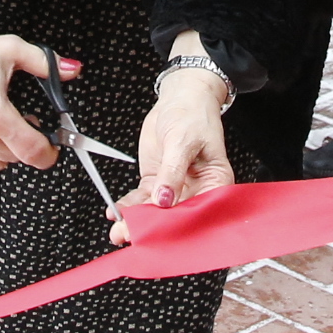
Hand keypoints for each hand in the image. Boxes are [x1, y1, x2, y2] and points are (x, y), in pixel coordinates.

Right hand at [0, 34, 67, 169]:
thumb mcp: (11, 50)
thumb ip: (45, 63)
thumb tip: (72, 69)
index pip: (32, 151)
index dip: (50, 153)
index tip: (55, 146)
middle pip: (18, 158)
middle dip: (30, 145)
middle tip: (31, 124)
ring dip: (10, 148)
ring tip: (8, 125)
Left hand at [114, 69, 235, 237]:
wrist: (180, 98)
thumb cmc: (193, 115)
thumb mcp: (182, 141)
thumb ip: (172, 172)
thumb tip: (163, 200)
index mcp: (215, 183)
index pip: (198, 212)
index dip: (177, 226)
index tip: (156, 234)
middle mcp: (197, 190)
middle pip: (174, 217)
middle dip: (152, 228)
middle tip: (129, 235)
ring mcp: (175, 188)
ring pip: (155, 212)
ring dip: (136, 221)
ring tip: (118, 230)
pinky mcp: (157, 182)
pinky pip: (143, 198)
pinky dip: (129, 205)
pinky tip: (117, 211)